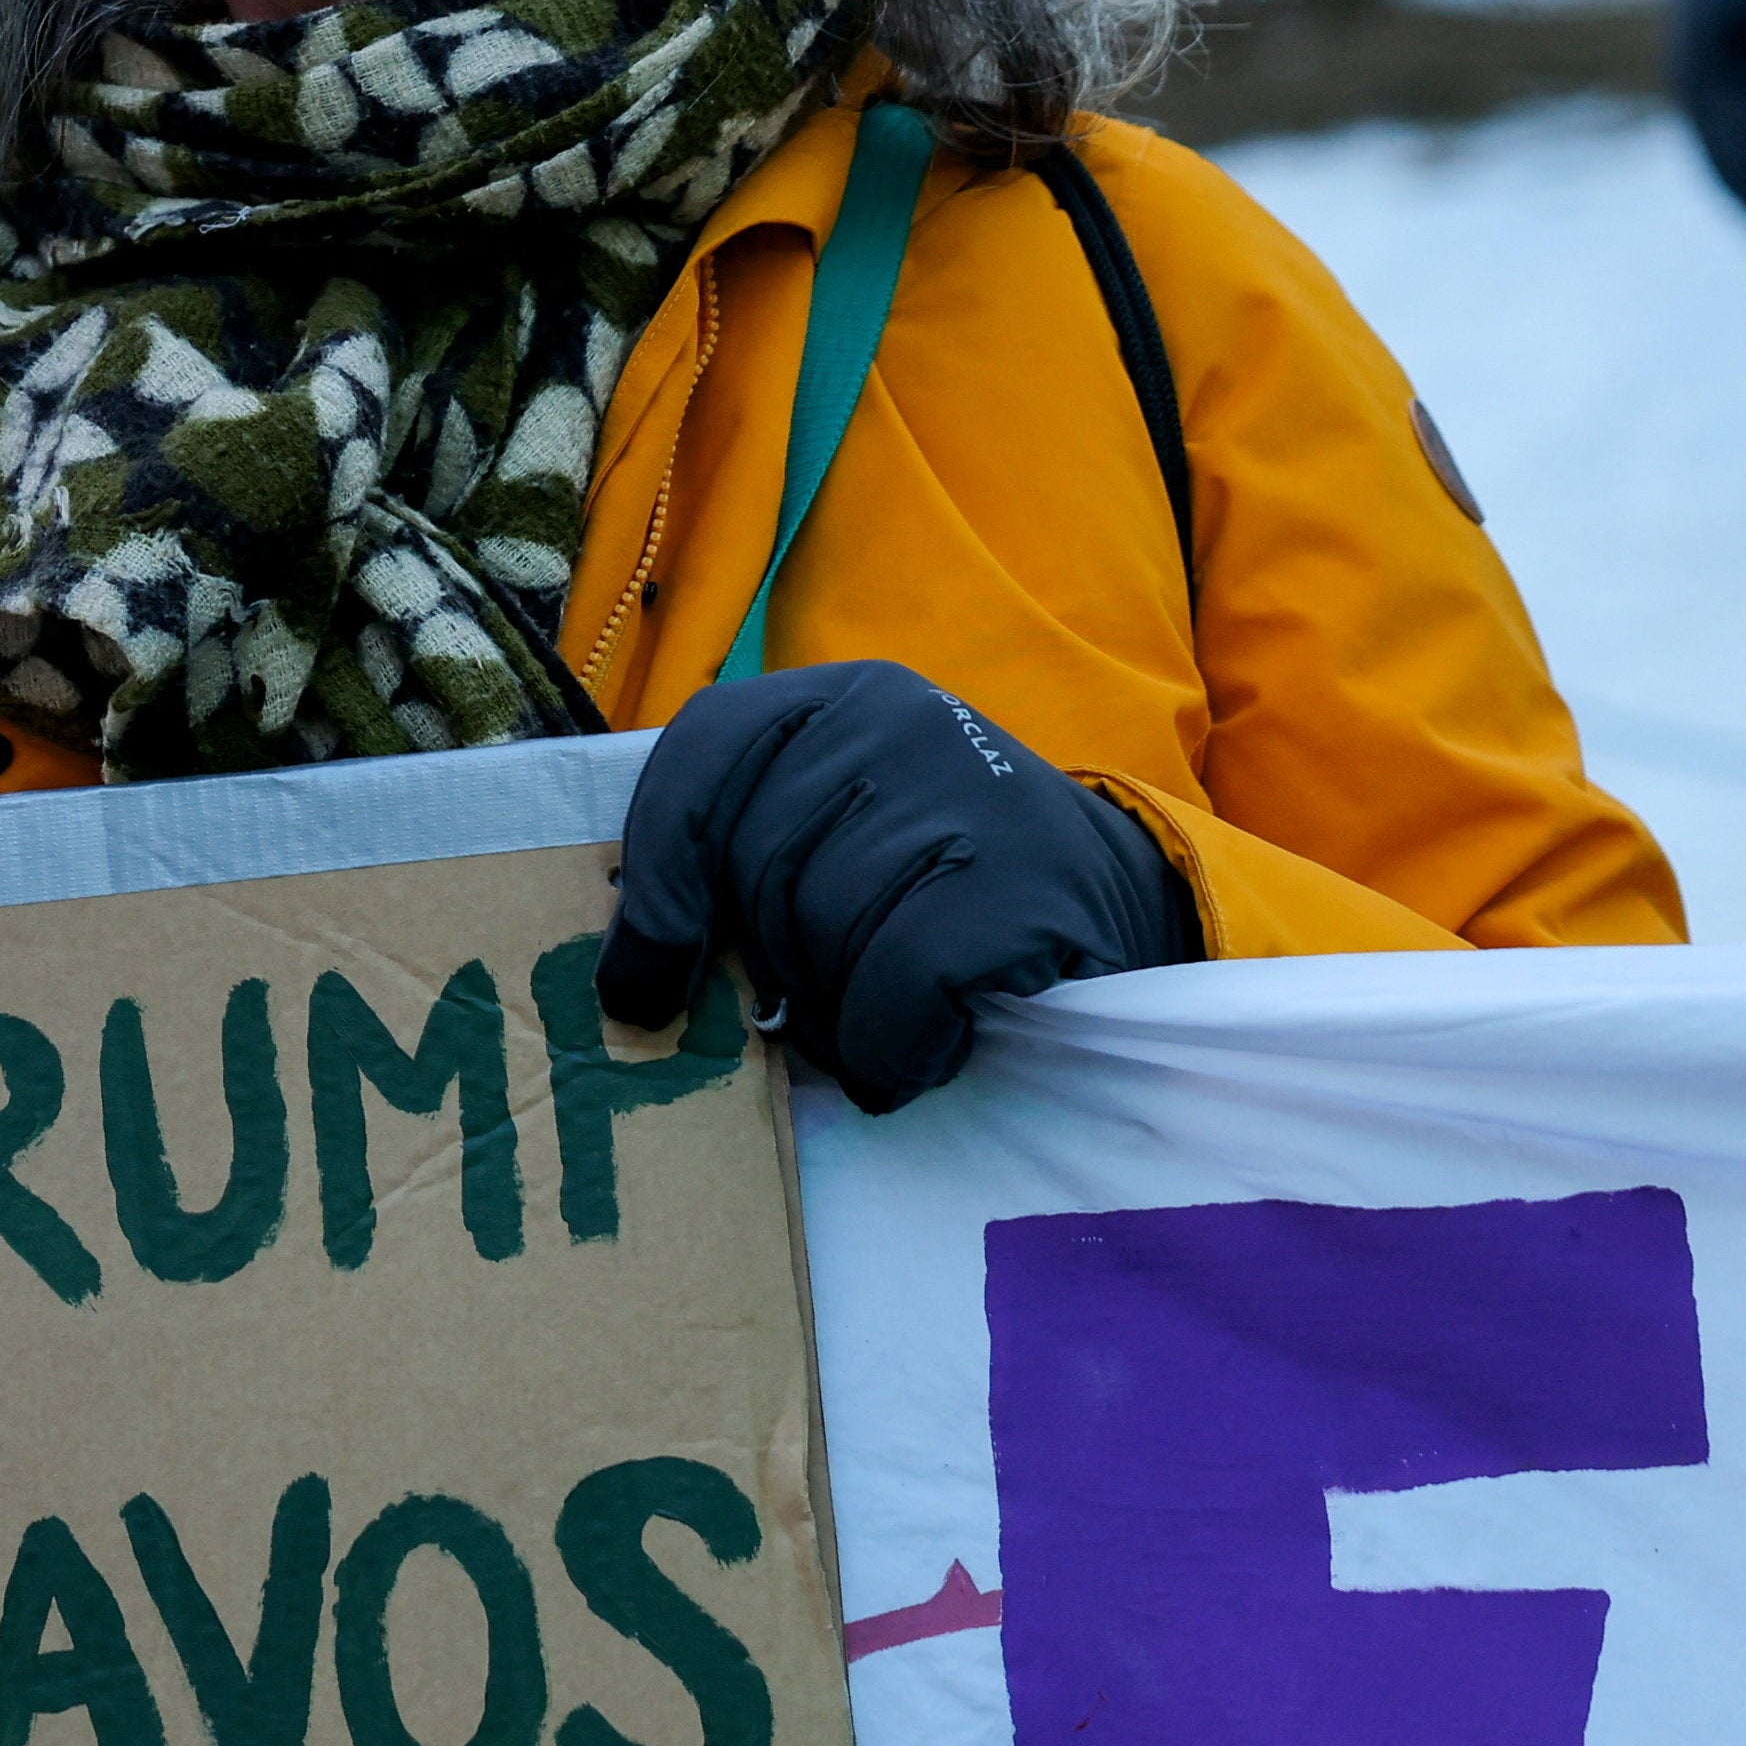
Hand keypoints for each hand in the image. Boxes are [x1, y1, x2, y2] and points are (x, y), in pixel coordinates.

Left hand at [595, 663, 1199, 1110]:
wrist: (1115, 911)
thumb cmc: (943, 888)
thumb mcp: (838, 836)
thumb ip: (738, 865)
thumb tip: (630, 980)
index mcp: (837, 701)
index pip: (703, 754)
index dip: (656, 876)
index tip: (643, 978)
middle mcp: (899, 722)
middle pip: (754, 866)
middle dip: (773, 964)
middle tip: (823, 1001)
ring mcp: (968, 793)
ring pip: (820, 933)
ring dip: (838, 1013)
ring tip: (884, 1017)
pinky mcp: (1021, 884)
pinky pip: (894, 988)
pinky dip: (894, 1043)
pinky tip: (926, 1044)